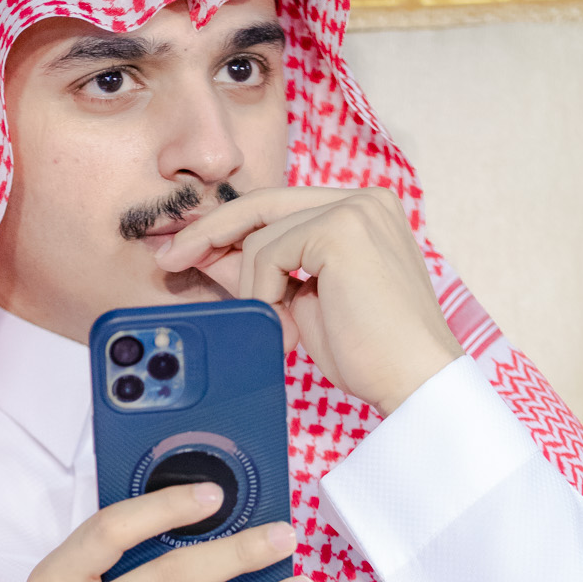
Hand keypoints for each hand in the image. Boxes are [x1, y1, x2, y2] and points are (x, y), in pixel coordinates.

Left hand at [151, 186, 461, 415]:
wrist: (413, 382)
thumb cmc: (370, 353)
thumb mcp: (303, 304)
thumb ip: (264, 272)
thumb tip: (209, 253)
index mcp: (362, 211)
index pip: (279, 208)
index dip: (229, 228)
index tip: (188, 251)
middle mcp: (364, 198)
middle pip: (262, 204)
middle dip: (209, 232)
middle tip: (169, 259)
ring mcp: (356, 209)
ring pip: (261, 237)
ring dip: (252, 289)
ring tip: (279, 330)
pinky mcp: (343, 228)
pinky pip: (268, 254)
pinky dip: (263, 294)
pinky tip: (285, 327)